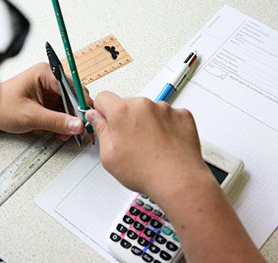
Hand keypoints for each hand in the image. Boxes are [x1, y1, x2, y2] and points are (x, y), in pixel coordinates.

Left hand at [0, 63, 92, 140]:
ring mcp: (49, 88)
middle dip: (76, 114)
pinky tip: (61, 131)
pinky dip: (64, 121)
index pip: (72, 86)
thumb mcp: (30, 116)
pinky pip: (63, 109)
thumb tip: (76, 125)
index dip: (80, 104)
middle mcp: (49, 78)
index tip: (86, 119)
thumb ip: (56, 121)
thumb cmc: (2, 107)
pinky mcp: (48, 99)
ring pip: (70, 104)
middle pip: (74, 95)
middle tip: (79, 130)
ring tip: (67, 134)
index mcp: (44, 73)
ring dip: (70, 120)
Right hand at [87, 91, 264, 262]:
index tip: (105, 121)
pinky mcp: (182, 115)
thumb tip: (95, 117)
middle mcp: (144, 105)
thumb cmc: (146, 172)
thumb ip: (101, 130)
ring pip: (149, 111)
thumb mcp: (109, 156)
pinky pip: (168, 116)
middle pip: (128, 104)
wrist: (179, 181)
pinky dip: (166, 127)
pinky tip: (164, 145)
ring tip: (150, 147)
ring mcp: (165, 109)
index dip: (101, 111)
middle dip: (126, 120)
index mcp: (122, 112)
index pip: (103, 97)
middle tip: (130, 143)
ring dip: (147, 123)